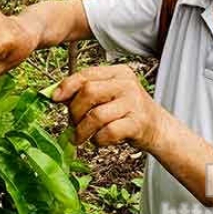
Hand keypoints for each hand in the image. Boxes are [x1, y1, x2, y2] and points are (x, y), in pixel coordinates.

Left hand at [52, 65, 168, 151]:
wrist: (158, 128)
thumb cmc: (126, 112)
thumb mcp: (109, 95)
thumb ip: (87, 92)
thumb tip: (56, 95)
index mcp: (118, 72)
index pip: (87, 74)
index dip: (67, 86)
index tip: (54, 98)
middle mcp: (127, 84)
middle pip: (89, 92)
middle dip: (74, 111)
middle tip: (72, 125)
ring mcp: (134, 102)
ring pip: (96, 115)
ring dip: (82, 130)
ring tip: (80, 138)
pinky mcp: (137, 123)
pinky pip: (107, 132)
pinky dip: (98, 140)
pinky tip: (99, 141)